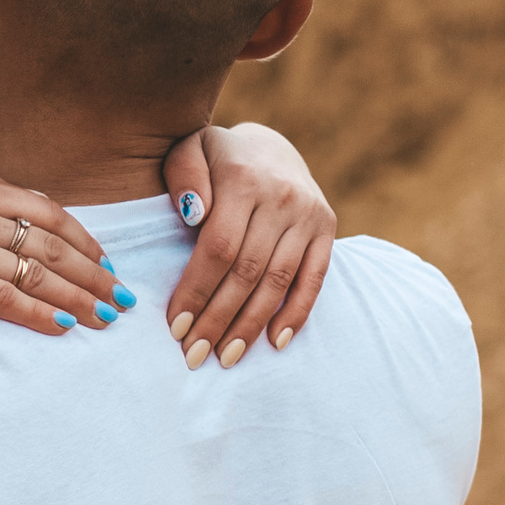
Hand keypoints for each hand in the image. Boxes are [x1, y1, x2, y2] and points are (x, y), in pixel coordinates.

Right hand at [0, 176, 121, 338]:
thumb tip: (41, 225)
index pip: (45, 210)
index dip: (85, 241)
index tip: (108, 267)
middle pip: (49, 243)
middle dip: (93, 274)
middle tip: (121, 300)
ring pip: (37, 272)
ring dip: (79, 299)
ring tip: (104, 320)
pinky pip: (11, 298)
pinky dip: (44, 315)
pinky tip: (65, 328)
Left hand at [157, 122, 335, 367]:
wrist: (269, 147)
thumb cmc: (214, 158)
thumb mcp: (189, 150)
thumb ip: (183, 175)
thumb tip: (192, 213)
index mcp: (243, 178)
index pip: (218, 247)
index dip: (197, 290)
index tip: (176, 327)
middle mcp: (282, 197)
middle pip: (248, 271)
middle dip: (220, 318)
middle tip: (196, 355)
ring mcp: (309, 214)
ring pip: (279, 281)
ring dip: (252, 325)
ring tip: (227, 357)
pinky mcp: (328, 229)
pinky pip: (314, 279)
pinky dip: (296, 313)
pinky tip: (274, 342)